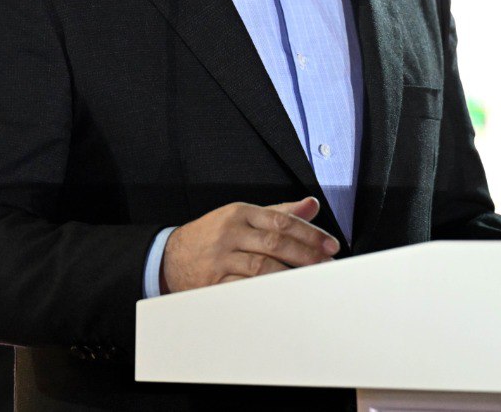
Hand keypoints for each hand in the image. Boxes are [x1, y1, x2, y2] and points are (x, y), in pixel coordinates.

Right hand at [160, 196, 338, 292]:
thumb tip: (311, 205)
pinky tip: (283, 295)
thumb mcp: (243, 216)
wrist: (170, 256)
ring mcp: (220, 258)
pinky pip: (243, 288)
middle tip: (328, 266)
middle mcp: (230, 232)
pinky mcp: (212, 282)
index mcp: (241, 213)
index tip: (331, 246)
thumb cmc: (213, 235)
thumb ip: (279, 212)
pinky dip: (265, 292)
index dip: (310, 233)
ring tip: (311, 282)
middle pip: (275, 242)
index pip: (282, 221)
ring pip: (261, 266)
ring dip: (290, 275)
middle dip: (306, 255)